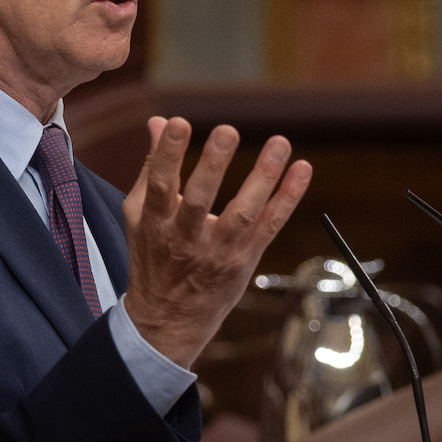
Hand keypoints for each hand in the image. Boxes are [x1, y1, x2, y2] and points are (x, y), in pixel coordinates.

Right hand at [122, 116, 311, 368]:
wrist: (169, 319)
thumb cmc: (154, 257)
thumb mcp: (139, 215)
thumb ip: (151, 167)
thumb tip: (159, 122)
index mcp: (156, 224)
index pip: (160, 185)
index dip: (169, 155)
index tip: (179, 123)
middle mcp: (186, 238)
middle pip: (200, 200)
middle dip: (214, 165)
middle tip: (227, 130)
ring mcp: (219, 251)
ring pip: (243, 214)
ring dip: (263, 177)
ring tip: (279, 144)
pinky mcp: (246, 258)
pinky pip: (270, 225)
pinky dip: (288, 198)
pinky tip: (302, 170)